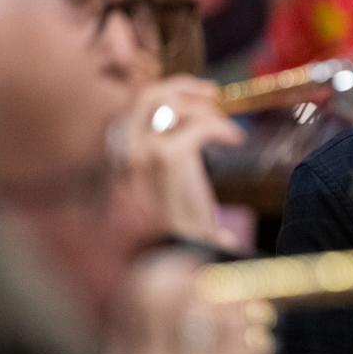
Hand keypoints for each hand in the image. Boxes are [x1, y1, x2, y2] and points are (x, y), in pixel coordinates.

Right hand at [101, 251, 311, 353]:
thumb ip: (155, 345)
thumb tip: (173, 274)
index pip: (127, 302)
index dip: (158, 273)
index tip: (183, 268)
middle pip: (160, 290)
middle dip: (191, 272)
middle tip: (212, 274)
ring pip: (204, 298)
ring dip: (227, 292)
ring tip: (240, 305)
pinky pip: (240, 316)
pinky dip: (251, 309)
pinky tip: (257, 321)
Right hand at [121, 76, 244, 244]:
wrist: (170, 265)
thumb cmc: (173, 238)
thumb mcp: (163, 200)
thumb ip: (166, 171)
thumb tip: (187, 148)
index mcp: (116, 161)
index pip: (132, 108)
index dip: (167, 95)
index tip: (197, 98)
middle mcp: (121, 154)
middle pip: (146, 96)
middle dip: (183, 88)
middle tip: (214, 96)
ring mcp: (139, 155)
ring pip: (167, 103)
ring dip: (202, 106)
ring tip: (226, 124)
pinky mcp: (166, 161)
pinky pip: (197, 126)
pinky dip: (221, 127)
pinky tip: (235, 140)